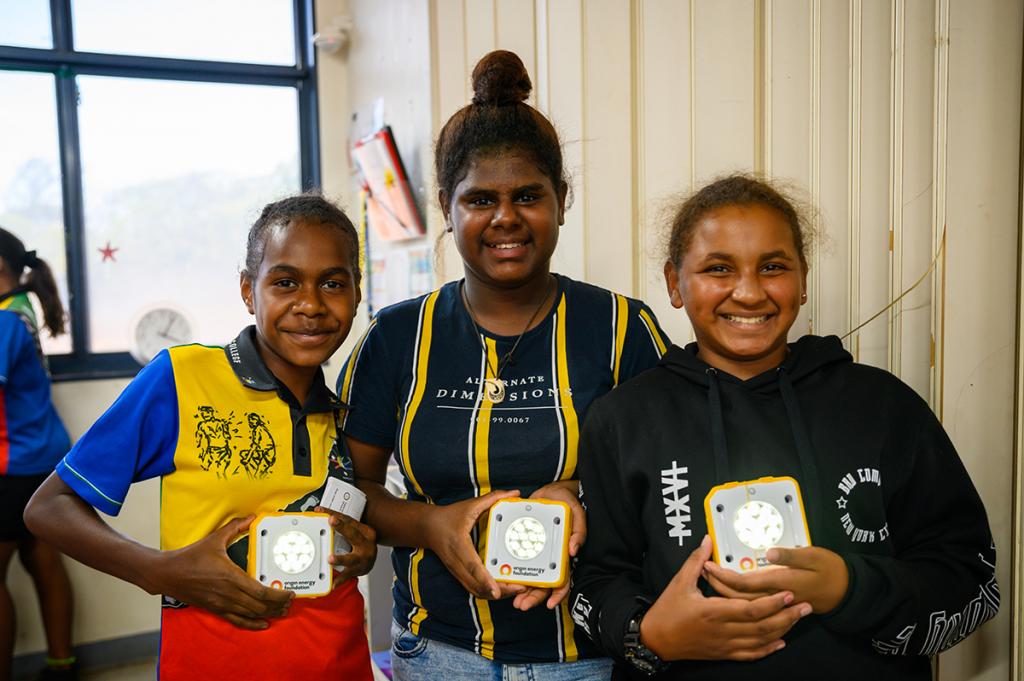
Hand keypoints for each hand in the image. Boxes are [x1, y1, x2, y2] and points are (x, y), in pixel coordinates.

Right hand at [149, 516, 293, 629]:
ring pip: (251, 614)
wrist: (167, 574)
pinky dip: (252, 624)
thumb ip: (234, 527)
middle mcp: (228, 593)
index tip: (290, 593)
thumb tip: (251, 517)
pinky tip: (263, 624)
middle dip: (278, 605)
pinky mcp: (215, 610)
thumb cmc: (191, 557)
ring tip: (282, 611)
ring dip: (269, 614)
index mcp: (231, 576)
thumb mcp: (214, 539)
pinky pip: (237, 621)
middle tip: (290, 602)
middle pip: (259, 605)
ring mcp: (221, 604)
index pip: (261, 591)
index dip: (278, 595)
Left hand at [316, 506, 376, 581]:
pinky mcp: (358, 571)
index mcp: (365, 532)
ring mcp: (363, 559)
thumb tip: (319, 512)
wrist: (370, 562)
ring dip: (340, 558)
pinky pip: (348, 576)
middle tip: (331, 521)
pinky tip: (333, 583)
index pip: (349, 520)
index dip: (335, 514)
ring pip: (352, 558)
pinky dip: (340, 580)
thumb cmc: (359, 544)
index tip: (324, 512)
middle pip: (354, 535)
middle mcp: (366, 544)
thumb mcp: (355, 531)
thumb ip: (340, 524)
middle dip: (342, 528)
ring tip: (330, 558)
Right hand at [422, 489, 525, 599]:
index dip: (485, 579)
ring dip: (496, 594)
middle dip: (500, 591)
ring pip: (476, 591)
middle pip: (477, 585)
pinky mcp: (459, 575)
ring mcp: (457, 571)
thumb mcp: (470, 505)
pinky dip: (488, 592)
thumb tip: (515, 493)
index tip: (497, 590)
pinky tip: (503, 590)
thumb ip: (493, 498)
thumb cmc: (449, 516)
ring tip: (516, 590)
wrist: (427, 527)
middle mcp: (457, 562)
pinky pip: (474, 589)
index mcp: (459, 545)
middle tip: (521, 588)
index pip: (473, 566)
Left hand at [512, 480, 584, 611]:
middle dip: (533, 597)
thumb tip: (573, 550)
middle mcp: (550, 558)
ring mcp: (536, 553)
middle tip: (521, 605)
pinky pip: (517, 560)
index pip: (563, 580)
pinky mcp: (523, 545)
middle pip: (543, 584)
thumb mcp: (577, 514)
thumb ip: (579, 531)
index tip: (549, 604)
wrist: (549, 492)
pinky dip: (512, 571)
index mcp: (563, 555)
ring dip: (521, 590)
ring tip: (512, 599)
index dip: (558, 594)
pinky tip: (505, 578)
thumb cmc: (566, 503)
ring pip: (529, 577)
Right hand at [641, 536, 810, 661]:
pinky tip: (780, 642)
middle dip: (787, 616)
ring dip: (782, 631)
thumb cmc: (667, 610)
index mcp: (713, 612)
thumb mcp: (680, 582)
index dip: (772, 603)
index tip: (789, 593)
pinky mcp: (723, 653)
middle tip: (806, 606)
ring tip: (798, 619)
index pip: (751, 610)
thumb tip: (708, 540)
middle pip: (762, 627)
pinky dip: (767, 650)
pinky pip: (750, 654)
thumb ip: (697, 561)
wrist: (656, 640)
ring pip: (760, 641)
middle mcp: (722, 631)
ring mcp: (724, 645)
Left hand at [703, 546, 848, 613]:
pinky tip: (729, 596)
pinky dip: (738, 603)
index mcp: (781, 583)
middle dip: (718, 584)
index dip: (723, 575)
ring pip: (744, 605)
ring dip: (724, 594)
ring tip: (710, 581)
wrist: (845, 591)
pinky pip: (754, 609)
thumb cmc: (829, 570)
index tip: (708, 564)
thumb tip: (770, 552)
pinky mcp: (779, 607)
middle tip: (702, 571)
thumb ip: (790, 555)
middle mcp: (776, 597)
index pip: (744, 583)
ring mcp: (777, 605)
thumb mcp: (813, 556)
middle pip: (738, 597)